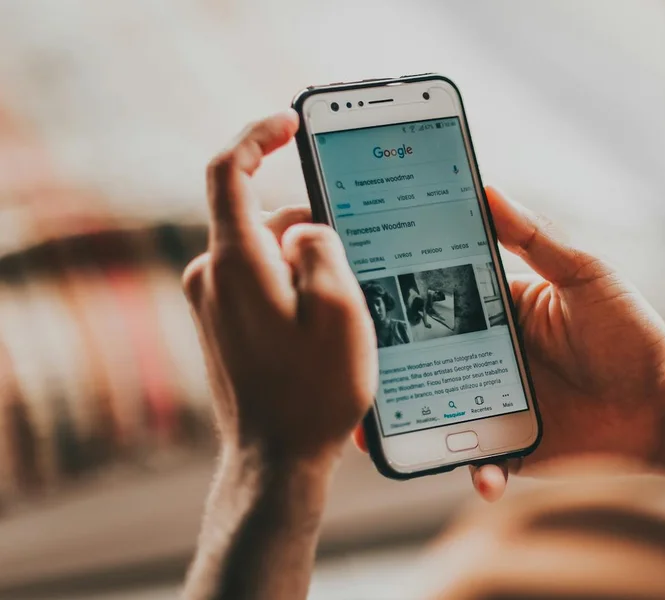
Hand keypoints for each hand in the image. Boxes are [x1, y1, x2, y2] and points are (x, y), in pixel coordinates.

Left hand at [184, 110, 376, 463]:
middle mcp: (212, 275)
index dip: (257, 135)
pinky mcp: (222, 327)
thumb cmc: (315, 389)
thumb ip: (323, 247)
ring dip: (310, 264)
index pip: (227, 171)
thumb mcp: (341, 309)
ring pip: (269, 254)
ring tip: (354, 308)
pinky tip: (331, 327)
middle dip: (315, 225)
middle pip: (264, 217)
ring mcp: (213, 303)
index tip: (291, 122)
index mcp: (235, 261)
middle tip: (364, 255)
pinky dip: (297, 288)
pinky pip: (264, 284)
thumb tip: (305, 226)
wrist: (277, 460)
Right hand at [354, 187, 664, 499]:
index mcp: (496, 310)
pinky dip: (479, 472)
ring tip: (378, 435)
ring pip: (433, 414)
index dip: (394, 291)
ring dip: (404, 426)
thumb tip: (490, 190)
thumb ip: (539, 240)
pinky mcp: (513, 448)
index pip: (434, 295)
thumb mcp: (586, 277)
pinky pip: (481, 463)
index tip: (352, 281)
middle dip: (379, 366)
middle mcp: (485, 357)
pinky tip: (484, 476)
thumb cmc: (631, 333)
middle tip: (344, 363)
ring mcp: (493, 405)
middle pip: (418, 360)